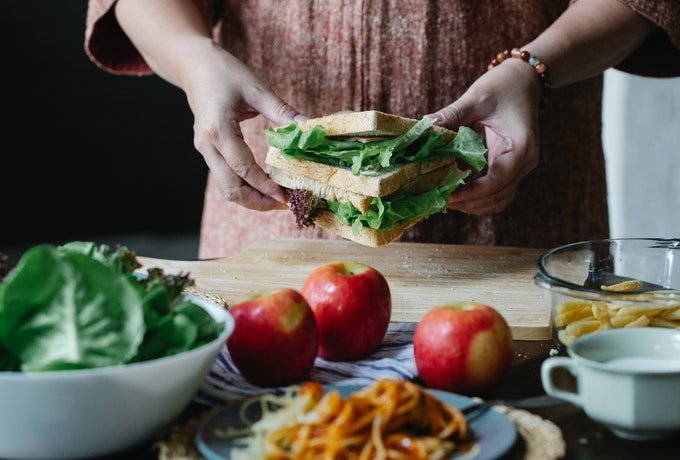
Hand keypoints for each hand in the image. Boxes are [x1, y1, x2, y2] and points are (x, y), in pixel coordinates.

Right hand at [182, 40, 305, 210]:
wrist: (194, 66)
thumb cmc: (224, 73)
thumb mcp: (257, 89)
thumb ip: (282, 112)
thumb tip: (310, 129)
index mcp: (218, 129)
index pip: (242, 167)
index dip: (264, 185)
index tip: (285, 196)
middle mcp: (207, 145)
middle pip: (230, 188)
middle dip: (257, 201)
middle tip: (284, 203)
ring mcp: (205, 150)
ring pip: (226, 188)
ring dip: (251, 198)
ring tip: (277, 198)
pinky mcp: (208, 152)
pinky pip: (226, 177)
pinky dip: (245, 187)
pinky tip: (264, 185)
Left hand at [426, 59, 541, 214]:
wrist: (524, 79)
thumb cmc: (503, 85)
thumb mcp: (477, 97)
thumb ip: (452, 114)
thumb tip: (425, 125)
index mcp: (521, 147)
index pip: (497, 180)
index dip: (472, 193)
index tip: (448, 196)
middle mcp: (525, 162)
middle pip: (498, 196)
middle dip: (469, 202)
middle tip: (439, 199)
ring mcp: (520, 167)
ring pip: (499, 199)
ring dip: (474, 203)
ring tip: (445, 198)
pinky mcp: (511, 167)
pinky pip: (497, 191)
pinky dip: (478, 196)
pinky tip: (457, 191)